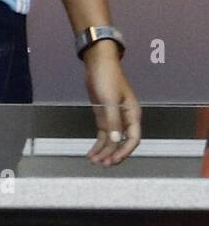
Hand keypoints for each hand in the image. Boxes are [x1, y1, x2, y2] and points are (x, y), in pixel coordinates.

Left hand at [82, 46, 140, 165]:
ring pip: (111, 139)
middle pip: (121, 142)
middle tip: (101, 164)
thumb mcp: (109, 99)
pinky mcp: (103, 115)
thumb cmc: (106, 77)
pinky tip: (92, 151)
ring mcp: (114, 117)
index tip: (113, 160)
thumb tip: (115, 140)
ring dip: (104, 151)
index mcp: (132, 114)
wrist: (97, 61)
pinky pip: (103, 133)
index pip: (133, 139)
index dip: (124, 151)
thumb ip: (112, 121)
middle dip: (112, 154)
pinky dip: (98, 143)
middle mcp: (125, 118)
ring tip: (95, 161)